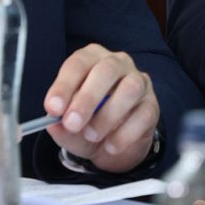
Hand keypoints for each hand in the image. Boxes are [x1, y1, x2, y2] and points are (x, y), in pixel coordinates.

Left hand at [43, 44, 159, 172]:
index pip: (78, 63)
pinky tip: (111, 145)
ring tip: (92, 135)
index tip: (53, 108)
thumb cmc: (86, 123)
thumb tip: (53, 122)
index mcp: (91, 59)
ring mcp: (138, 82)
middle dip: (87, 98)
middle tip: (72, 123)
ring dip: (108, 115)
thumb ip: (59, 123)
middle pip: (106, 70)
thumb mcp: (68, 126)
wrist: (112, 144)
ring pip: (130, 89)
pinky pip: (144, 114)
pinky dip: (125, 133)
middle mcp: (117, 64)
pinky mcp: (152, 105)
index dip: (64, 85)